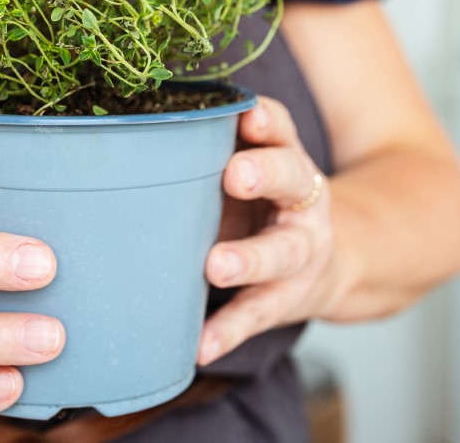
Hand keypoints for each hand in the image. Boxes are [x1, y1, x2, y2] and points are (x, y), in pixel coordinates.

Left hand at [198, 97, 335, 364]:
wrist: (331, 263)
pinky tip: (201, 345)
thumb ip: (210, 154)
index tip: (248, 114)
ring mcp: (300, 252)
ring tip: (215, 267)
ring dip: (248, 259)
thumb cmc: (264, 206)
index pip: (281, 129)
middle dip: (264, 173)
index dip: (266, 120)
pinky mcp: (286, 298)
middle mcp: (301, 200)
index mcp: (286, 159)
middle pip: (290, 178)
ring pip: (281, 251)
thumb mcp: (251, 173)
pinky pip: (256, 314)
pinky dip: (228, 331)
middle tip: (234, 176)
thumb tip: (129, 132)